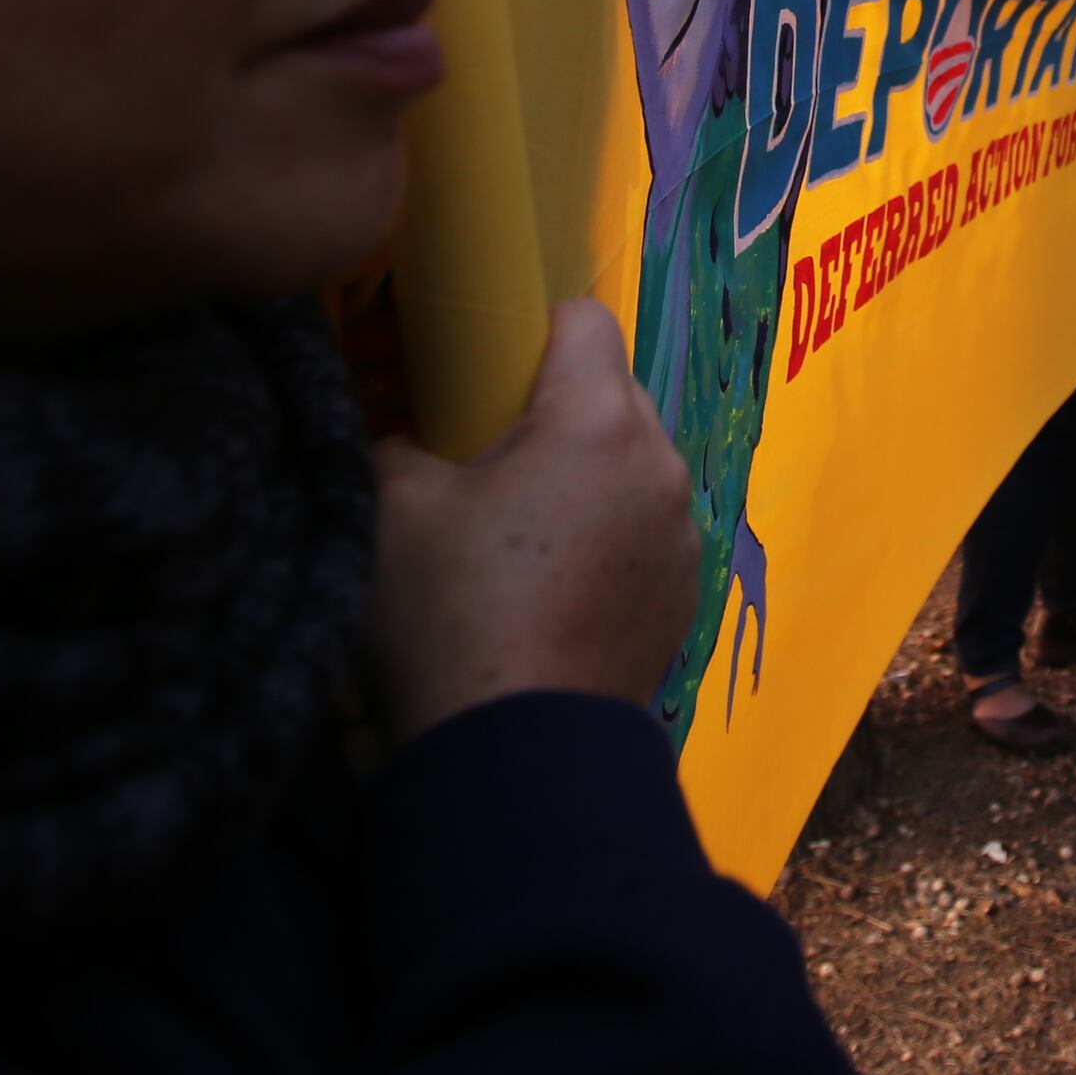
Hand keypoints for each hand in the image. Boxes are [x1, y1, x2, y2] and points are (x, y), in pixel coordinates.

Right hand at [367, 299, 697, 743]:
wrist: (513, 755)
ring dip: (585, 477)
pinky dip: (607, 538)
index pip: (584, 319)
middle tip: (486, 460)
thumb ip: (396, 439)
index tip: (481, 374)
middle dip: (555, 409)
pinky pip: (647, 532)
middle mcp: (660, 465)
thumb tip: (405, 433)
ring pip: (633, 465)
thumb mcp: (390, 508)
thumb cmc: (450, 612)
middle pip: (613, 393)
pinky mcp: (685, 596)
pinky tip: (552, 589)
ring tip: (519, 535)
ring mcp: (683, 535)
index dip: (529, 330)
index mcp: (598, 422)